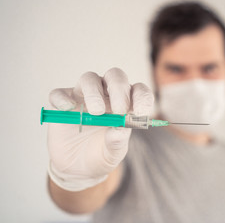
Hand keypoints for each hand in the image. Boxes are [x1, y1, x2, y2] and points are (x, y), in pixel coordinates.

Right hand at [47, 68, 153, 190]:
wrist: (77, 169)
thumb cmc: (102, 155)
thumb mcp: (113, 153)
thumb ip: (117, 141)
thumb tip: (119, 128)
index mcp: (126, 104)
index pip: (139, 90)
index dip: (142, 97)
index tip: (141, 112)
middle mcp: (106, 94)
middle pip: (115, 76)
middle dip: (119, 89)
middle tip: (120, 110)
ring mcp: (83, 96)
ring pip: (89, 78)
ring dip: (94, 92)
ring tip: (96, 112)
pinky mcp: (62, 103)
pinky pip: (59, 93)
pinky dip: (62, 99)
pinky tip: (67, 109)